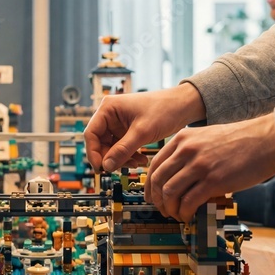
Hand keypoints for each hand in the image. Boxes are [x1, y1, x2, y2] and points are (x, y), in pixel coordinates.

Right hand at [84, 83, 205, 172]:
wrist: (183, 106)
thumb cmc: (164, 109)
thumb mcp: (142, 131)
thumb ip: (123, 149)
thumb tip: (106, 166)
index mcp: (108, 108)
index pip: (91, 133)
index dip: (93, 153)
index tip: (101, 168)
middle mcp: (110, 115)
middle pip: (100, 143)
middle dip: (111, 157)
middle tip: (123, 167)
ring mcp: (118, 124)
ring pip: (111, 148)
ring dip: (122, 159)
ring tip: (137, 163)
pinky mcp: (127, 131)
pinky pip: (122, 148)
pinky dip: (129, 156)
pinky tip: (141, 159)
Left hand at [145, 113, 274, 221]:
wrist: (266, 139)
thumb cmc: (239, 140)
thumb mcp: (205, 137)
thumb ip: (188, 151)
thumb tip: (176, 176)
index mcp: (182, 139)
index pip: (155, 165)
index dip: (150, 185)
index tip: (152, 196)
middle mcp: (187, 150)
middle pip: (158, 180)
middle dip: (157, 200)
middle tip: (163, 210)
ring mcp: (199, 166)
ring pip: (170, 193)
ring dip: (170, 209)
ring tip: (177, 215)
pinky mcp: (214, 181)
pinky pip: (189, 202)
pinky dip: (185, 213)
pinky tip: (189, 216)